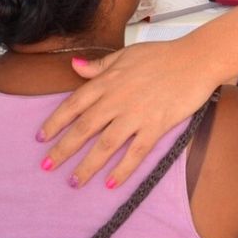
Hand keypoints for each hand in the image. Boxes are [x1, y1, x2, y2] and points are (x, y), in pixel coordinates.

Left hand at [37, 39, 217, 187]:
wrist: (196, 59)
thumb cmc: (162, 54)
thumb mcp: (126, 53)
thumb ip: (99, 65)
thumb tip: (74, 67)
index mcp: (108, 81)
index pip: (74, 104)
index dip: (55, 122)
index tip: (41, 138)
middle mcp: (117, 99)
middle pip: (84, 129)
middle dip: (63, 149)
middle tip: (47, 166)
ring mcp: (136, 115)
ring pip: (105, 145)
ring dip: (87, 166)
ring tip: (74, 182)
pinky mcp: (156, 126)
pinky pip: (135, 153)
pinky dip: (122, 170)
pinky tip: (110, 184)